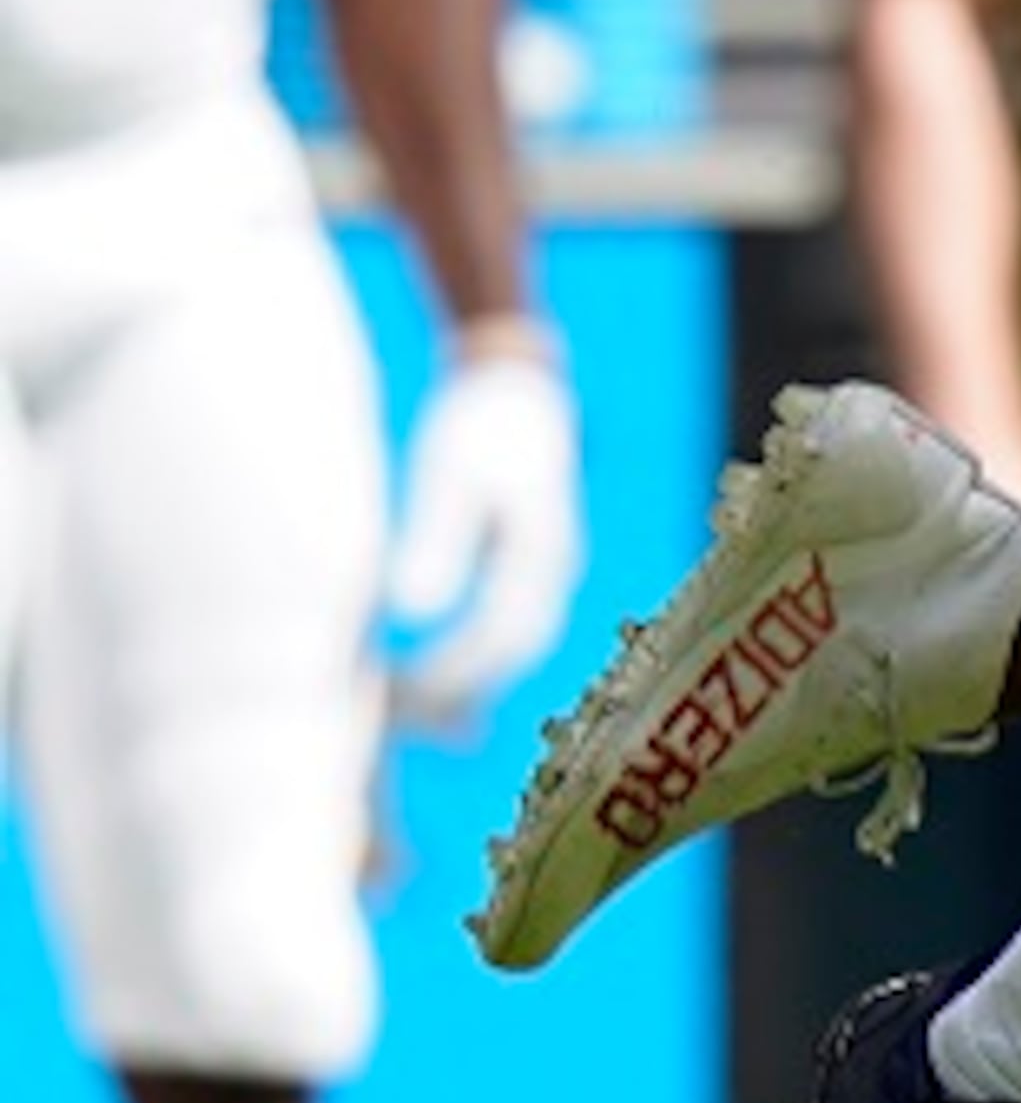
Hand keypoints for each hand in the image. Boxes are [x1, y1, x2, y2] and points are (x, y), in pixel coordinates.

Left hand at [386, 333, 584, 730]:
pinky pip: (502, 638)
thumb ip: (437, 534)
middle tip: (382, 720)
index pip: (502, 634)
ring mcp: (546, 573)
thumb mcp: (452, 465)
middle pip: (508, 655)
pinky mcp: (525, 572)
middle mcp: (556, 570)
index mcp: (543, 547)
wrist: (514, 381)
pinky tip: (441, 718)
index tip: (394, 694)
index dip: (450, 674)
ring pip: (507, 652)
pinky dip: (468, 673)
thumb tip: (411, 609)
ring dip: (459, 692)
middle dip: (450, 695)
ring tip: (397, 721)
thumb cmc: (478, 420)